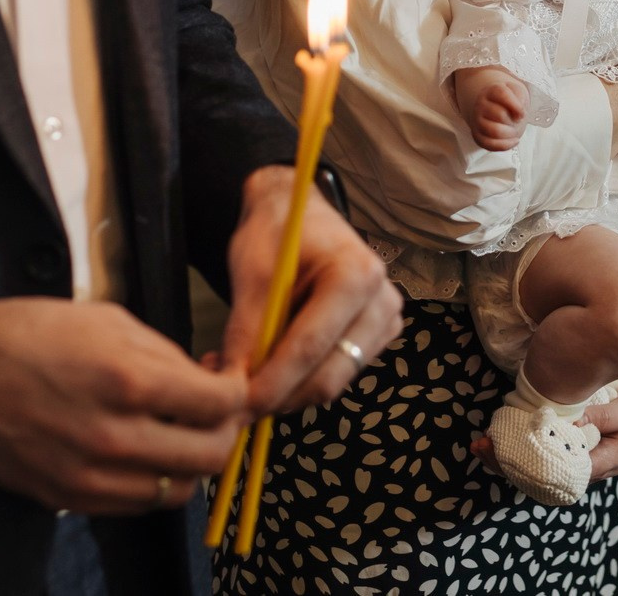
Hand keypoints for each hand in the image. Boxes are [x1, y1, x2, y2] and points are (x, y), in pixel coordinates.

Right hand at [0, 297, 247, 513]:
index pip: (222, 404)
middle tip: (216, 412)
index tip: (230, 382)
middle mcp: (115, 436)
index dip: (237, 390)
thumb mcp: (110, 321)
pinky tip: (146, 452)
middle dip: (225, 430)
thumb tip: (208, 380)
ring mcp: (92, 475)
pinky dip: (154, 482)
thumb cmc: (33, 335)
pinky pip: (137, 505)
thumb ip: (167, 355)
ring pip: (179, 489)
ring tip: (180, 433)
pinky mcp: (71, 497)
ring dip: (191, 462)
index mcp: (130, 380)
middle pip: (212, 454)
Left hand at [219, 165, 403, 415]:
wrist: (300, 212)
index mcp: (356, 275)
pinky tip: (270, 366)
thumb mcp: (254, 273)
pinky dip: (300, 381)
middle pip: (328, 377)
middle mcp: (382, 301)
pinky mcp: (377, 336)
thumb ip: (246, 330)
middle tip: (234, 404)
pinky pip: (336, 374)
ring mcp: (386, 321)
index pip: (310, 348)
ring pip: (331, 383)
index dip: (271, 383)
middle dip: (279, 396)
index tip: (237, 406)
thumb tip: (232, 385)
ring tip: (243, 378)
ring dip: (286, 392)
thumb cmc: (278, 232)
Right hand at [454, 68, 529, 150]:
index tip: (522, 113)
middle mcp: (481, 105)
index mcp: (491, 91)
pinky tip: (514, 140)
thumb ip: (520, 96)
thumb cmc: (510, 101)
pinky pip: (490, 144)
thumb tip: (518, 114)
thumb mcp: (518, 92)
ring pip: (495, 131)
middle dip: (514, 120)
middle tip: (517, 121)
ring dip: (510, 133)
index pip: (502, 94)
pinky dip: (506, 145)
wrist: (496, 108)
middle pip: (500, 115)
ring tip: (514, 131)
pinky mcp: (477, 136)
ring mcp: (477, 121)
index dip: (516, 105)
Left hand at [470, 391, 617, 480]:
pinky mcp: (574, 453)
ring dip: (509, 458)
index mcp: (596, 464)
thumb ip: (601, 418)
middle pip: (538, 475)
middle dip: (506, 463)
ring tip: (481, 445)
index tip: (498, 449)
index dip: (521, 464)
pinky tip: (503, 439)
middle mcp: (583, 470)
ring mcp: (577, 463)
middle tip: (480, 447)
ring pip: (538, 468)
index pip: (551, 472)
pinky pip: (544, 456)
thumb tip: (567, 422)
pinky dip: (522, 448)